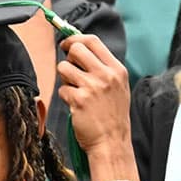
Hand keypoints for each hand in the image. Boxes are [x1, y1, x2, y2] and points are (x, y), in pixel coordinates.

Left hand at [56, 34, 131, 154]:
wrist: (112, 141)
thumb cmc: (113, 115)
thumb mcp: (118, 87)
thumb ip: (104, 68)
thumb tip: (79, 49)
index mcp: (117, 69)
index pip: (93, 41)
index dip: (75, 39)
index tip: (67, 44)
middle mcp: (106, 75)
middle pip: (76, 49)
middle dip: (68, 57)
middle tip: (70, 68)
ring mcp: (92, 87)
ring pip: (64, 67)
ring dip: (65, 78)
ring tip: (76, 90)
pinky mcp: (79, 100)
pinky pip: (62, 89)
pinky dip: (66, 96)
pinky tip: (77, 105)